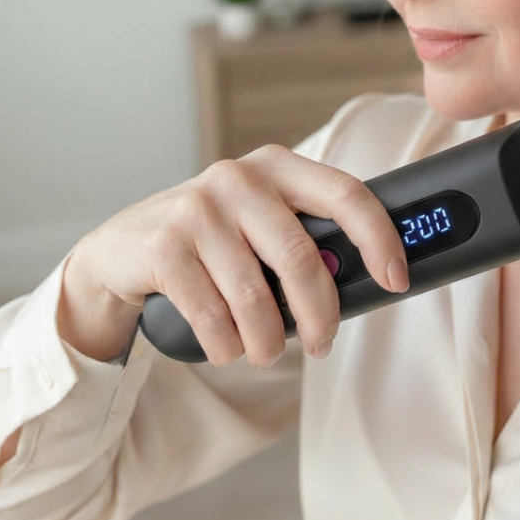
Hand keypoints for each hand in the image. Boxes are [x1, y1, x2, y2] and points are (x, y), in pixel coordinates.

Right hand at [57, 147, 408, 366]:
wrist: (123, 247)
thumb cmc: (214, 238)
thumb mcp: (263, 220)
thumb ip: (307, 237)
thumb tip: (367, 279)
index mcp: (279, 167)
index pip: (347, 194)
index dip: (379, 239)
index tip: (396, 279)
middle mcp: (240, 178)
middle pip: (302, 257)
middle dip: (320, 313)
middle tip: (322, 342)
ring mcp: (198, 208)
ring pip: (256, 296)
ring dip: (267, 340)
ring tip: (264, 352)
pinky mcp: (164, 245)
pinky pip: (213, 315)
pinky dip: (227, 343)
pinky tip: (228, 346)